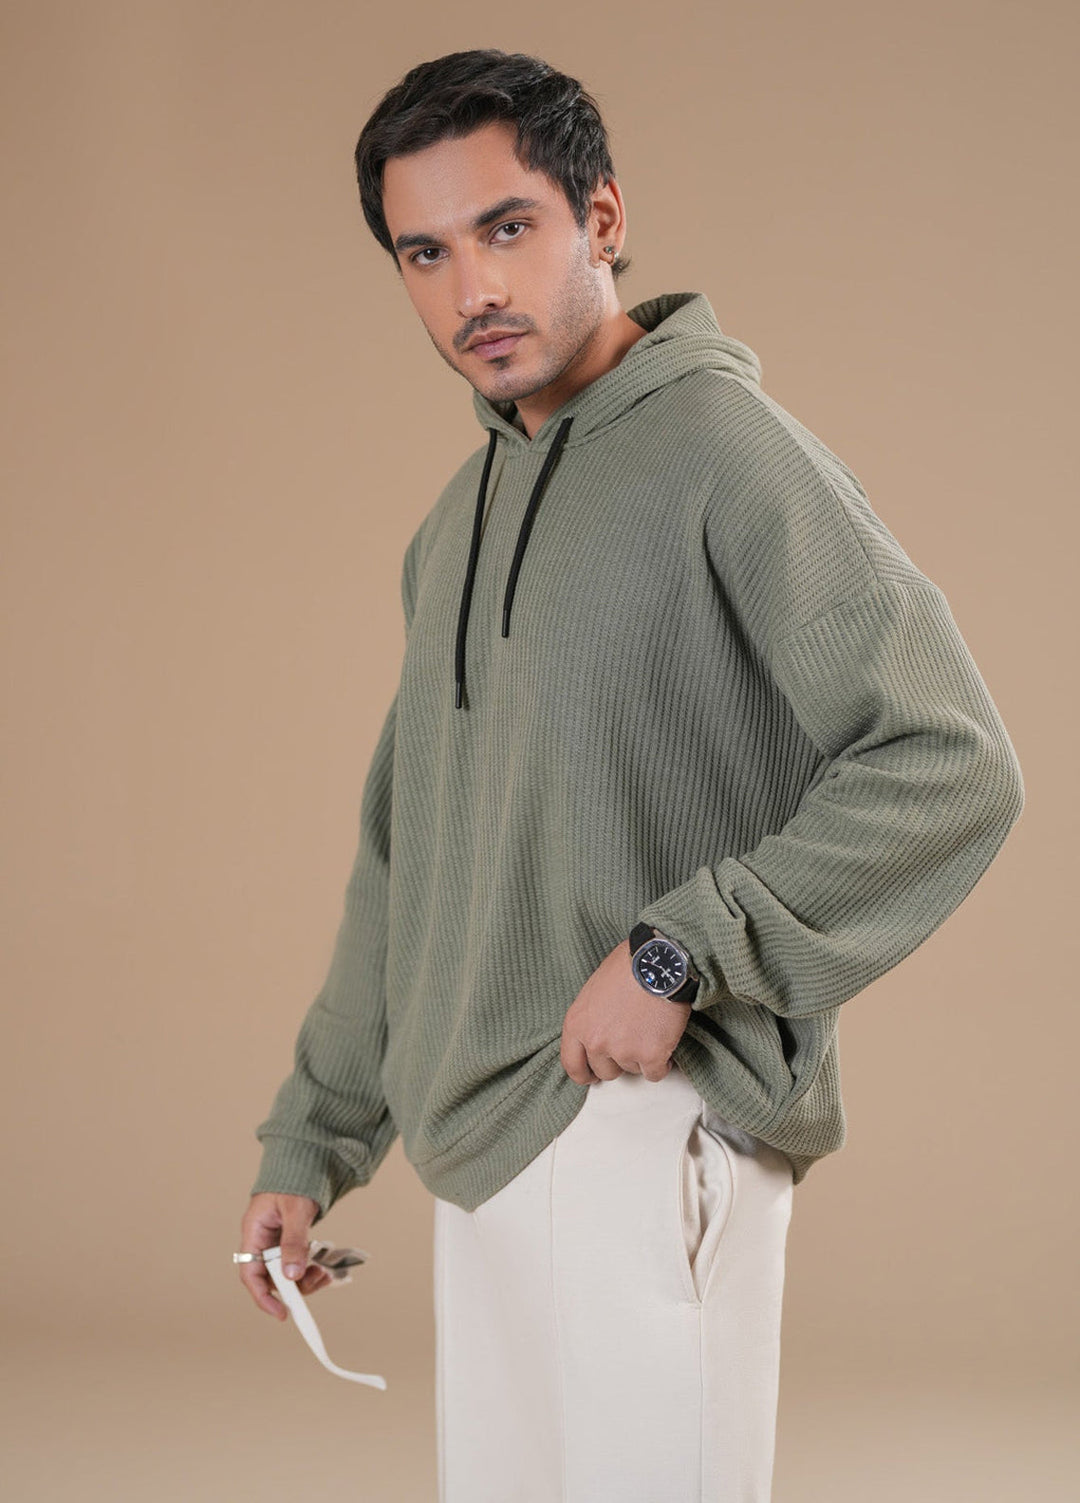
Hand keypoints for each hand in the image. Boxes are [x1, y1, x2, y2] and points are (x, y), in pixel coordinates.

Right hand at [238, 1192, 331, 1319]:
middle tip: (317, 1283)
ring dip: (303, 1279)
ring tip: (324, 1275)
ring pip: (284, 1273)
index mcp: (254, 1231)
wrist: (305, 1162)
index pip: (251, 1273)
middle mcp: (262, 1239)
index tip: (281, 1312)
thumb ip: (293, 1241)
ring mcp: (275, 1241)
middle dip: (292, 1287)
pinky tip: (323, 1269)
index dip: (263, 1296)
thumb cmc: (294, 1180)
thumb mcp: (295, 1210)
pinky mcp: (288, 1241)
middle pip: (270, 1277)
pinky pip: (295, 1263)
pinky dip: (308, 1269)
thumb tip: (292, 1275)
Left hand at [560, 938, 691, 1083]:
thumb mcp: (593, 991)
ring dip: (642, 1056)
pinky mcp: (651, 1056)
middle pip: (605, 1071)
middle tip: (632, 1042)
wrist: (658, 961)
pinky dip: (662, 1062)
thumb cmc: (628, 967)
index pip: (572, 1064)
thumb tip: (598, 1036)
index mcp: (577, 1024)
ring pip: (632, 1070)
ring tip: (650, 1029)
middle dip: (618, 1061)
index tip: (593, 1074)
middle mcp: (596, 1042)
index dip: (584, 1073)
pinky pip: (655, 1073)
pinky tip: (664, 1043)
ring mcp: (623, 1051)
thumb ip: (591, 1020)